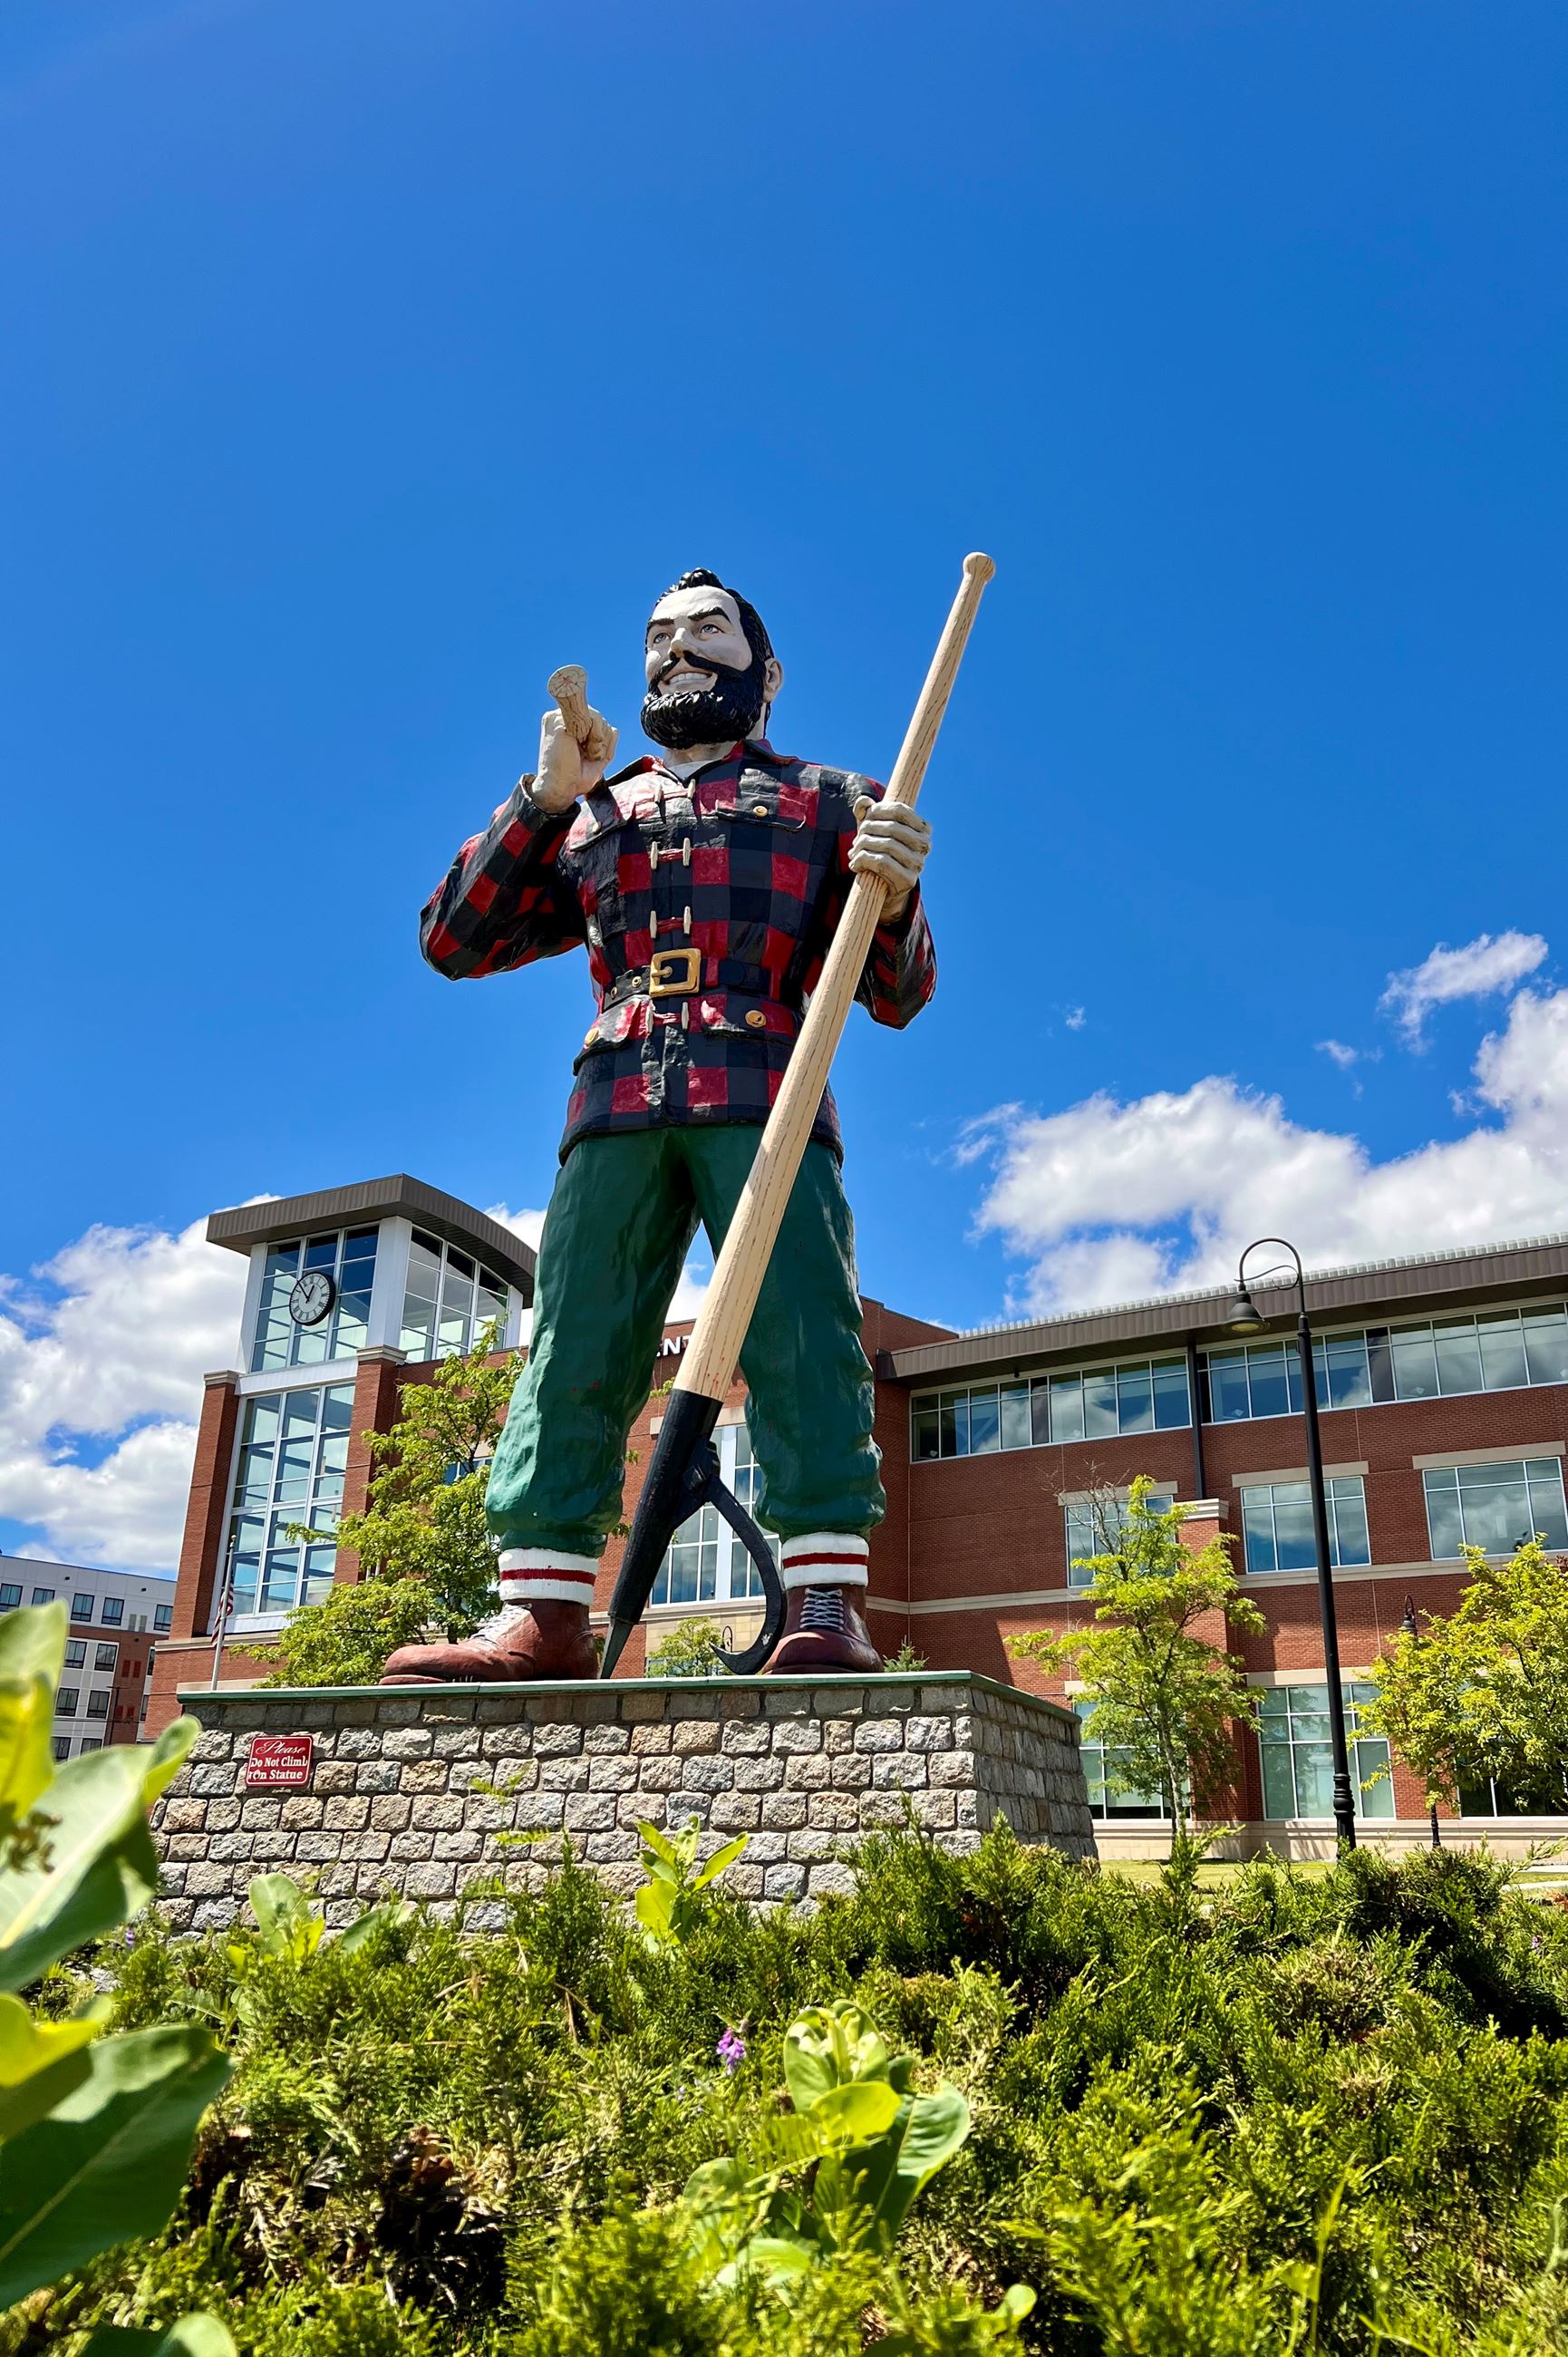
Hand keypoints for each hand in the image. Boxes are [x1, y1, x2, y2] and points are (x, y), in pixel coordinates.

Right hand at [532, 704, 617, 814]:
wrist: (561, 789)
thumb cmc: (575, 779)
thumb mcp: (597, 760)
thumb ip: (606, 744)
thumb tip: (615, 729)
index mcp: (566, 728)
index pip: (593, 721)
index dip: (601, 737)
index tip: (593, 755)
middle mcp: (560, 720)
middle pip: (596, 717)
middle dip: (602, 738)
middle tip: (590, 756)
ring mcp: (559, 719)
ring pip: (597, 716)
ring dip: (600, 739)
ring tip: (588, 754)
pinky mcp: (561, 723)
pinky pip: (593, 718)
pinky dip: (597, 736)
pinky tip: (588, 750)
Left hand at [850, 795, 930, 920]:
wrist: (886, 888)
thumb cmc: (880, 851)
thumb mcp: (874, 830)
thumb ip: (868, 813)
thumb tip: (863, 801)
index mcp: (923, 829)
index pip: (899, 810)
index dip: (878, 810)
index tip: (864, 817)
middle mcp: (925, 845)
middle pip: (892, 827)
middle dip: (868, 830)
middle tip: (856, 839)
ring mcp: (919, 863)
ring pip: (887, 844)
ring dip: (863, 846)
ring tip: (853, 852)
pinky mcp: (908, 880)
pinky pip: (882, 863)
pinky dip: (863, 860)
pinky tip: (855, 864)